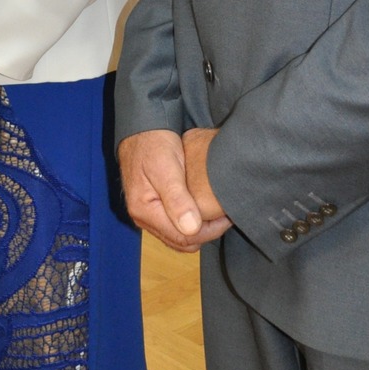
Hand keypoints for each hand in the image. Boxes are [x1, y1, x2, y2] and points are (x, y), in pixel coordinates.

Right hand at [119, 128, 230, 252]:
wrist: (141, 128)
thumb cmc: (154, 144)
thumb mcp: (167, 167)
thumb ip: (177, 198)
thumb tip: (191, 229)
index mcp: (144, 211)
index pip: (182, 237)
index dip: (208, 232)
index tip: (227, 216)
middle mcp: (143, 218)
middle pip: (180, 241)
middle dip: (206, 233)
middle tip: (226, 215)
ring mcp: (147, 215)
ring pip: (178, 235)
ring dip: (200, 229)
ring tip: (218, 213)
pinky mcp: (153, 208)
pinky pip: (175, 225)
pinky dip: (191, 222)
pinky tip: (204, 208)